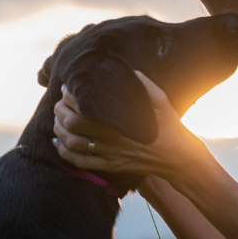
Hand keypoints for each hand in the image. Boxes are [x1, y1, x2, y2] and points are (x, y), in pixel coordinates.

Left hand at [52, 71, 213, 184]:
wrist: (179, 159)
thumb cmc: (171, 127)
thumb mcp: (161, 102)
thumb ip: (143, 85)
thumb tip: (127, 71)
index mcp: (121, 121)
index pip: (84, 107)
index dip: (70, 97)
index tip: (68, 89)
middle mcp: (113, 139)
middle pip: (72, 125)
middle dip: (60, 112)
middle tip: (59, 104)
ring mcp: (111, 155)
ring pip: (73, 144)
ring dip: (59, 131)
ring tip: (57, 120)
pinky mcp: (111, 167)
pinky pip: (81, 163)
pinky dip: (65, 153)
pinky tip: (59, 143)